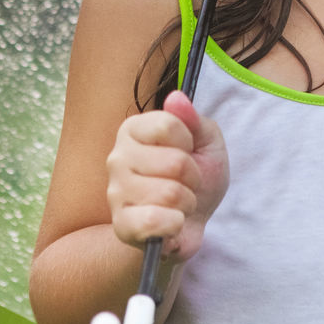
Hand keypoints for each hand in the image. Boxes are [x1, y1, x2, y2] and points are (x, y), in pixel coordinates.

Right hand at [106, 91, 229, 262]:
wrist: (188, 224)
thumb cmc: (196, 178)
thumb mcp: (207, 142)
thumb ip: (194, 119)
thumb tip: (176, 97)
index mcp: (133, 130)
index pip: (168, 124)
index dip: (189, 141)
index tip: (188, 151)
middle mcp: (117, 158)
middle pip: (174, 161)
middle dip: (193, 177)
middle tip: (186, 183)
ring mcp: (116, 193)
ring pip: (169, 193)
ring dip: (186, 202)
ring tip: (178, 203)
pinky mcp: (121, 225)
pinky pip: (155, 221)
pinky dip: (175, 224)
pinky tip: (170, 223)